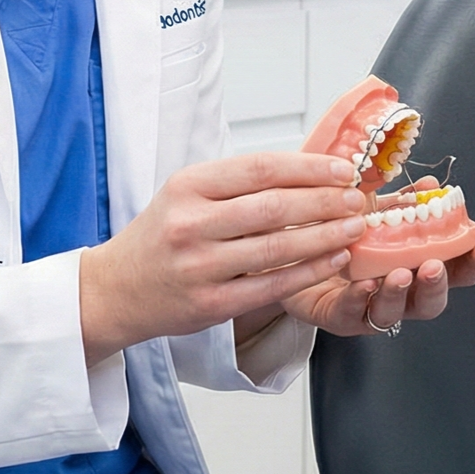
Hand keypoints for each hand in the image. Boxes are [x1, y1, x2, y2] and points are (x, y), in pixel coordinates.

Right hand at [79, 151, 365, 364]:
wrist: (116, 289)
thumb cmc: (161, 235)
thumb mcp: (186, 193)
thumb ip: (238, 183)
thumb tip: (308, 170)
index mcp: (187, 186)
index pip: (260, 169)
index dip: (308, 168)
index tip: (343, 170)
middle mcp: (191, 224)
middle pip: (274, 207)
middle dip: (325, 202)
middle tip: (358, 200)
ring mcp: (200, 267)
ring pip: (278, 247)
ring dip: (325, 236)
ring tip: (355, 227)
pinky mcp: (210, 305)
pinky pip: (272, 286)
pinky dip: (309, 271)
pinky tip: (333, 259)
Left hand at [269, 176, 474, 336]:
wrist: (293, 250)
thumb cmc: (341, 234)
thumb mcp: (374, 209)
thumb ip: (405, 201)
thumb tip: (433, 184)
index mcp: (415, 266)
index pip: (455, 271)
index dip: (473, 261)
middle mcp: (398, 293)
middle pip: (431, 301)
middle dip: (437, 284)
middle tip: (433, 265)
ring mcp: (370, 308)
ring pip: (394, 313)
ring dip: (399, 293)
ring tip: (398, 274)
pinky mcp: (338, 317)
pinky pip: (352, 313)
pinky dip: (360, 299)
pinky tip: (362, 283)